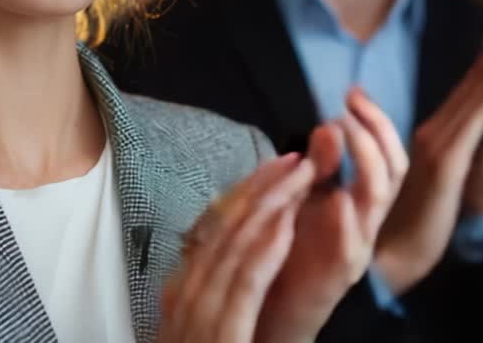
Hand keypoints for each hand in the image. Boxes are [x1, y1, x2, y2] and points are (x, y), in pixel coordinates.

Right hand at [160, 153, 315, 342]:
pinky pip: (248, 280)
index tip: (271, 169)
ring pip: (237, 242)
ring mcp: (201, 311)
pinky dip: (267, 248)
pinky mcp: (222, 333)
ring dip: (271, 203)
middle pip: (226, 227)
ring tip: (300, 175)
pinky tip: (288, 222)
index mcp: (182, 291)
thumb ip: (188, 298)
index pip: (216, 231)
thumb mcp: (186, 325)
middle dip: (261, 187)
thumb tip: (186, 273)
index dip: (245, 195)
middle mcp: (188, 293)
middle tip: (291, 157)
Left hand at [256, 90, 408, 340]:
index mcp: (360, 200)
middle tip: (349, 106)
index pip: (386, 153)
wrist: (277, 307)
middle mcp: (367, 219)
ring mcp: (358, 244)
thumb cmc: (291, 250)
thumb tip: (330, 123)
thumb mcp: (304, 198)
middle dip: (376, 132)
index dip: (376, 121)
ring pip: (378, 199)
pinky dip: (346, 218)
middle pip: (393, 169)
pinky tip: (336, 196)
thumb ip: (319, 166)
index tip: (353, 93)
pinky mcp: (340, 271)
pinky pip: (353, 243)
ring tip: (342, 131)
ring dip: (363, 160)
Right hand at [374, 56, 482, 293]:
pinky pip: (472, 123)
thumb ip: (422, 152)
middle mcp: (432, 134)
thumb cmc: (396, 225)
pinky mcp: (445, 166)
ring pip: (473, 95)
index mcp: (430, 138)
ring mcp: (437, 147)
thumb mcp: (415, 182)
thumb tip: (425, 138)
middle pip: (471, 84)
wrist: (388, 258)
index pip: (466, 92)